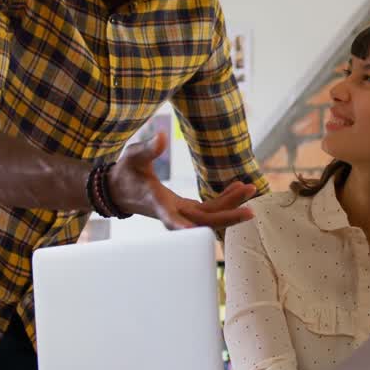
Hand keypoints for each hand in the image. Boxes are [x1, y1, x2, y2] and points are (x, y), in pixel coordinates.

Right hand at [108, 134, 257, 228]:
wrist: (118, 189)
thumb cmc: (125, 172)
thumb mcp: (134, 156)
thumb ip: (148, 149)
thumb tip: (162, 136)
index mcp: (155, 202)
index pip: (170, 218)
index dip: (182, 226)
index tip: (196, 233)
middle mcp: (170, 212)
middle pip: (202, 221)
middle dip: (227, 216)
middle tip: (251, 210)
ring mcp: (180, 213)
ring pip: (210, 215)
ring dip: (231, 205)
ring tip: (251, 188)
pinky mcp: (185, 209)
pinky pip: (209, 208)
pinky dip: (224, 199)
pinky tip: (238, 187)